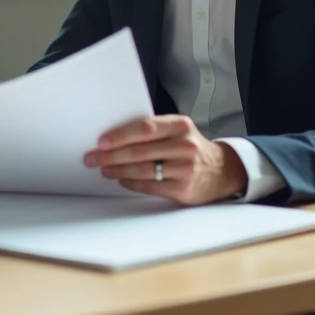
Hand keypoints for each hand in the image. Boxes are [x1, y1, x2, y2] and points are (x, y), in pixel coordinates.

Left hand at [83, 115, 247, 205]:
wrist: (222, 171)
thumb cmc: (190, 148)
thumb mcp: (178, 131)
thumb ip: (153, 131)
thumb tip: (114, 137)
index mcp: (180, 125)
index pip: (145, 128)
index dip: (120, 135)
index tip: (101, 141)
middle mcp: (185, 146)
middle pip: (140, 151)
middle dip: (111, 155)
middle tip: (92, 157)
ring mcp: (186, 168)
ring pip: (143, 169)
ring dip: (118, 170)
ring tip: (104, 169)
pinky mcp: (183, 189)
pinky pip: (150, 186)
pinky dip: (132, 182)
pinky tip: (121, 180)